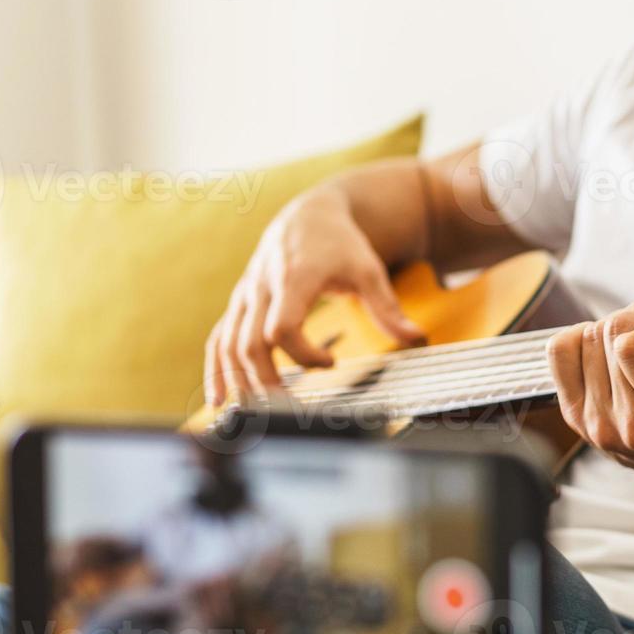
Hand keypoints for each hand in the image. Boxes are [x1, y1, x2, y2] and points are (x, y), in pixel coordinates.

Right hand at [205, 187, 425, 405]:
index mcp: (293, 277)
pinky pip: (219, 339)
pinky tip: (219, 399)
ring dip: (240, 382)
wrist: (308, 217)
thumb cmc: (341, 245)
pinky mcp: (239, 305)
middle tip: (291, 409)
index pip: (282, 328)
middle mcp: (262, 287)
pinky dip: (217, 369)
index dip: (304, 355)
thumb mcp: (369, 271)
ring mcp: (246, 296)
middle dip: (266, 382)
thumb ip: (387, 308)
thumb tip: (416, 339)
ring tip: (253, 417)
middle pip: (251, 343)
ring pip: (230, 344)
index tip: (332, 363)